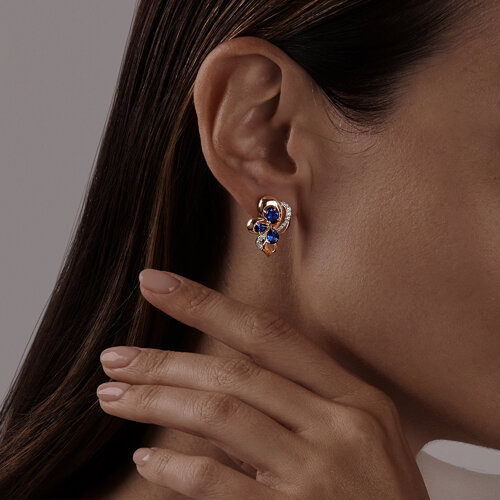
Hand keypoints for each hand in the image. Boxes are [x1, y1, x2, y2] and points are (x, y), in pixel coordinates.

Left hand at [97, 269, 428, 499]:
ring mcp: (319, 473)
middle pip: (233, 372)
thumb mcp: (359, 440)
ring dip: (156, 402)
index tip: (157, 285)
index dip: (207, 304)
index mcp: (354, 398)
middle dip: (165, 361)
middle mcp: (339, 426)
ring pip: (219, 415)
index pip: (268, 334)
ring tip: (114, 396)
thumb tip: (223, 384)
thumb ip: (302, 406)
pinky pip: (217, 483)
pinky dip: (174, 467)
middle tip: (116, 357)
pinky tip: (146, 457)